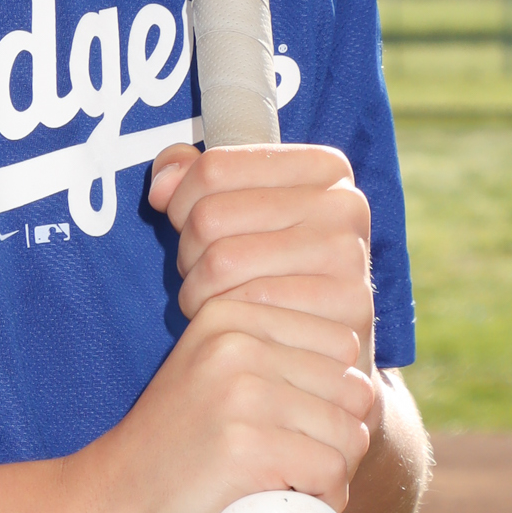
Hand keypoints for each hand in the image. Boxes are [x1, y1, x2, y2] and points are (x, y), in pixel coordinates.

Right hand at [65, 146, 377, 512]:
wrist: (110, 509)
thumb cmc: (178, 453)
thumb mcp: (217, 378)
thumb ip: (278, 358)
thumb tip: (368, 385)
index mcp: (231, 314)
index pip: (342, 344)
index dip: (332, 399)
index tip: (286, 428)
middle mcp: (236, 343)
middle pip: (354, 390)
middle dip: (337, 439)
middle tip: (288, 466)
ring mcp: (240, 393)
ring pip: (350, 434)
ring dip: (330, 476)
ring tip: (281, 487)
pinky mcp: (245, 447)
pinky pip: (331, 476)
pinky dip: (318, 506)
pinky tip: (279, 508)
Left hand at [150, 142, 374, 363]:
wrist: (331, 345)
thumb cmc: (280, 270)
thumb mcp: (246, 210)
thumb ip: (197, 177)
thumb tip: (162, 187)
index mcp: (322, 166)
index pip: (214, 167)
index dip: (181, 202)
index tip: (188, 227)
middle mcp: (344, 204)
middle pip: (211, 215)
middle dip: (187, 251)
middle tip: (198, 273)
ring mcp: (349, 255)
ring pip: (220, 262)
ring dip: (196, 290)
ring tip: (209, 299)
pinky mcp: (345, 307)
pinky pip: (246, 307)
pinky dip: (222, 321)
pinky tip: (234, 324)